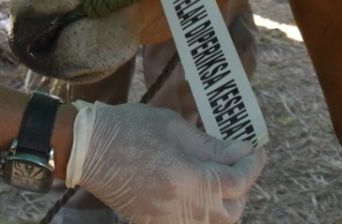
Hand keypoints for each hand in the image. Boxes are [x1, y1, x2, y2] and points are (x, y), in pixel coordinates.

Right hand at [67, 101, 264, 222]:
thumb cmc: (129, 128)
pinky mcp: (152, 222)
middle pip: (231, 211)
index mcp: (188, 179)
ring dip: (224, 204)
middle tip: (239, 164)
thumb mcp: (175, 128)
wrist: (86, 148)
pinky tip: (197, 193)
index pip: (236, 181)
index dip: (251, 165)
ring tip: (221, 179)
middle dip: (241, 188)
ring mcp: (165, 219)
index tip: (256, 149)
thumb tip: (240, 152)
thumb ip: (211, 146)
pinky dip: (201, 214)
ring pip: (212, 223)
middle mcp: (180, 207)